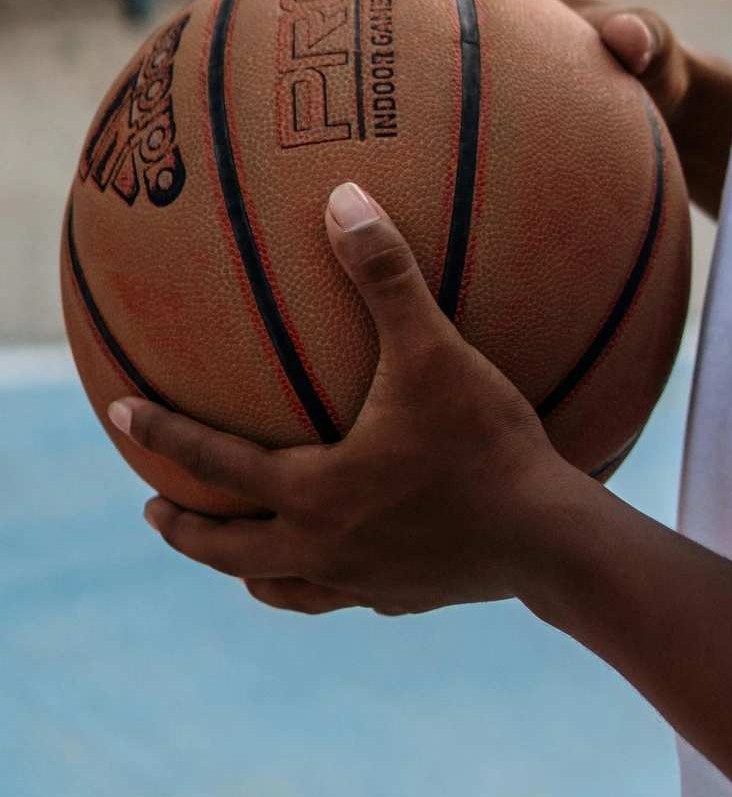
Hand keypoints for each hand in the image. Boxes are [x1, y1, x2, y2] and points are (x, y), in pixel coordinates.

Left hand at [109, 183, 572, 616]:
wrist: (549, 540)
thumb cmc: (486, 443)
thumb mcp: (434, 350)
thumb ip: (385, 276)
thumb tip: (342, 197)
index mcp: (312, 490)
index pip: (213, 463)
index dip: (162, 433)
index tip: (117, 414)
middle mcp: (322, 547)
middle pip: (225, 548)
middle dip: (183, 528)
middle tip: (151, 507)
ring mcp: (359, 583)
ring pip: (278, 585)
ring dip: (243, 564)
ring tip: (235, 554)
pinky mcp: (401, 600)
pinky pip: (342, 598)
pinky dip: (322, 584)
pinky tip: (344, 566)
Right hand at [307, 0, 731, 220]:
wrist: (679, 132)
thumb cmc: (668, 82)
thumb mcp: (664, 60)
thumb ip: (648, 42)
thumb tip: (628, 37)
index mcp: (507, 13)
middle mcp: (477, 54)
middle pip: (390, 31)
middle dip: (332, 26)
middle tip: (260, 30)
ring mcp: (473, 105)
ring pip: (397, 98)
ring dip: (346, 105)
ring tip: (270, 126)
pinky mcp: (483, 153)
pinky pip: (429, 158)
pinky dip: (394, 178)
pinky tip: (354, 223)